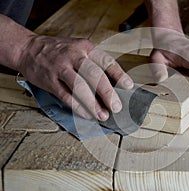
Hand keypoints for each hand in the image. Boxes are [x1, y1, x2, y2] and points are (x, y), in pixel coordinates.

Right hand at [17, 35, 133, 120]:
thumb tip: (114, 85)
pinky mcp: (49, 80)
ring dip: (93, 104)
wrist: (29, 48)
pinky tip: (86, 114)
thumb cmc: (60, 51)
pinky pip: (65, 96)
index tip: (128, 86)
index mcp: (86, 47)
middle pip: (94, 75)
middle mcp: (74, 56)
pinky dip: (77, 107)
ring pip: (80, 87)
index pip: (106, 61)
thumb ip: (94, 63)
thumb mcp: (79, 49)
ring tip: (102, 115)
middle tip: (116, 107)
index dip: (119, 74)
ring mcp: (60, 68)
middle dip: (107, 93)